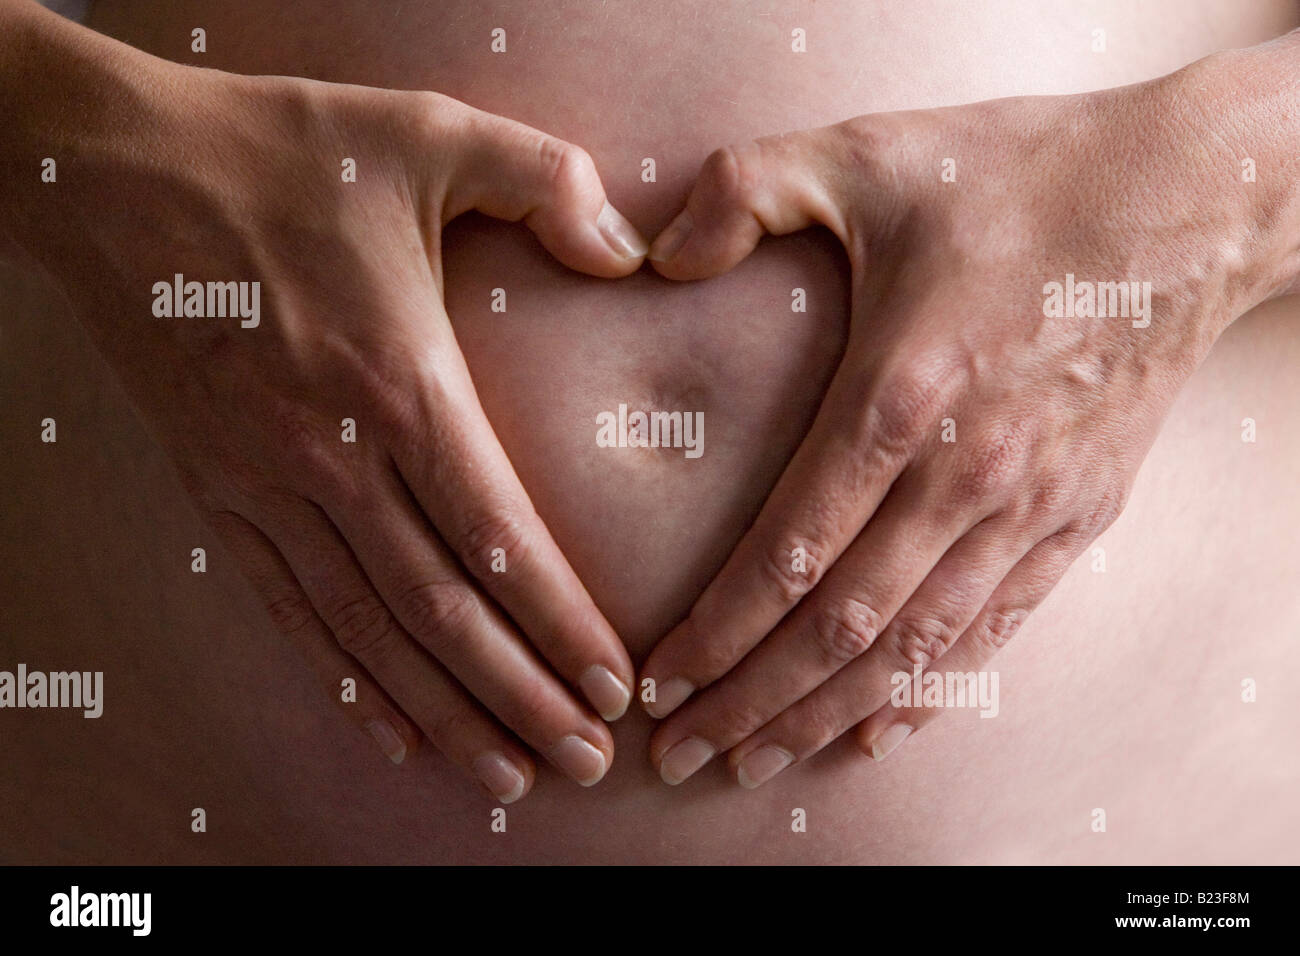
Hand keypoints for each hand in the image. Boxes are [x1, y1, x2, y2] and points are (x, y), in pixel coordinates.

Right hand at [3, 8, 647, 800]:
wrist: (111, 170)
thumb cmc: (279, 151)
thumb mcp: (426, 129)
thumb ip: (546, 178)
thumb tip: (630, 249)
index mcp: (394, 381)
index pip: (496, 534)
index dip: (561, 622)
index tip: (616, 687)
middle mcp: (329, 455)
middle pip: (440, 609)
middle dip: (522, 696)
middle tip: (590, 763)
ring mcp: (263, 484)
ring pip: (367, 630)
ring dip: (444, 713)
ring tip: (511, 778)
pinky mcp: (216, 491)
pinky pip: (287, 608)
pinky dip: (342, 679)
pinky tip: (390, 730)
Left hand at [638, 47, 1293, 785]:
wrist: (1186, 199)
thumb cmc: (1021, 177)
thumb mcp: (868, 152)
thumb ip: (746, 188)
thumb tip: (652, 254)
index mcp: (899, 396)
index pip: (786, 553)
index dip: (717, 631)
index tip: (660, 678)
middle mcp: (964, 475)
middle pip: (840, 627)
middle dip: (752, 702)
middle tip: (680, 754)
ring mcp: (1028, 507)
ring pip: (914, 647)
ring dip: (828, 714)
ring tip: (758, 760)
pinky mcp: (1078, 518)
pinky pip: (997, 630)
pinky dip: (935, 689)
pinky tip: (881, 730)